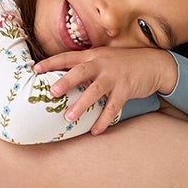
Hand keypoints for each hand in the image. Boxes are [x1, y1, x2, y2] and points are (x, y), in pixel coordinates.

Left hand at [33, 46, 177, 135]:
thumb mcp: (103, 59)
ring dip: (82, 104)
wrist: (154, 63)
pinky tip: (96, 131)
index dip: (51, 62)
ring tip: (69, 118)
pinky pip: (113, 107)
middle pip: (80, 70)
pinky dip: (104, 120)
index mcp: (93, 55)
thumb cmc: (123, 63)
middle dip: (66, 81)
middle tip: (51, 92)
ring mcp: (114, 76)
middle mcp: (102, 63)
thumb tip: (63, 78)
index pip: (68, 57)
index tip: (34, 69)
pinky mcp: (126, 88)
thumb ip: (86, 65)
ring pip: (95, 90)